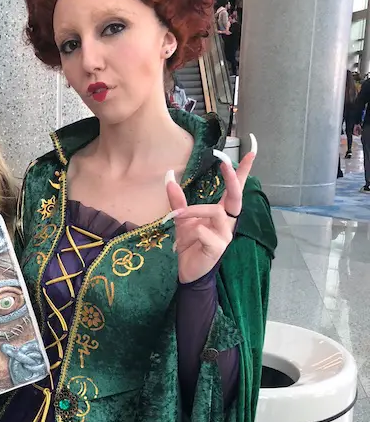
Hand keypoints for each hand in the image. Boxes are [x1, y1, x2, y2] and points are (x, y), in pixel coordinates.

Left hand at [165, 134, 256, 283]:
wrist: (186, 270)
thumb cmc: (188, 243)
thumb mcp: (181, 217)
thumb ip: (177, 198)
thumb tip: (169, 175)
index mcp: (221, 212)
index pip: (236, 188)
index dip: (244, 171)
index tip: (252, 151)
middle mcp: (227, 222)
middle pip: (236, 197)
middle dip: (232, 179)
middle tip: (224, 163)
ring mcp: (225, 235)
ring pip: (216, 213)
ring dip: (195, 210)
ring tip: (178, 214)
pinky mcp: (218, 248)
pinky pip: (208, 234)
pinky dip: (196, 231)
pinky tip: (188, 238)